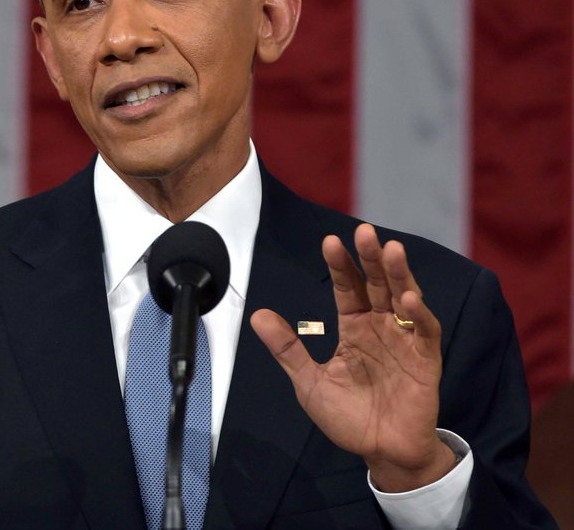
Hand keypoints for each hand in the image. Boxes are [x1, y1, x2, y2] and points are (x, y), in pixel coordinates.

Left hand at [251, 223, 456, 491]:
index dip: (339, 265)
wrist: (380, 453)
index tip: (329, 242)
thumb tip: (257, 315)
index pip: (346, 287)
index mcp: (353, 327)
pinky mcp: (426, 359)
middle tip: (364, 231)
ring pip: (403, 297)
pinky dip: (419, 315)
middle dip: (370, 258)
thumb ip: (288, 348)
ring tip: (391, 250)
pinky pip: (425, 331)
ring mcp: (404, 339)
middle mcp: (379, 326)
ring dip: (398, 274)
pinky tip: (408, 300)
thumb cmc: (348, 417)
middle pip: (376, 283)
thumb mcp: (309, 382)